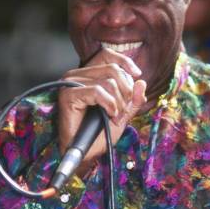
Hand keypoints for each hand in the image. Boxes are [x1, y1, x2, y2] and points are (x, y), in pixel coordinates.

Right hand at [59, 48, 145, 174]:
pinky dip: (109, 104)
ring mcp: (70, 84)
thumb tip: (141, 82)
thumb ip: (132, 98)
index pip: (107, 55)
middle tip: (123, 109)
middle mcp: (77, 75)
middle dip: (125, 90)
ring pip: (107, 81)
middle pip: (112, 69)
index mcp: (88, 75)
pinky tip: (109, 114)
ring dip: (118, 102)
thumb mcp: (122, 113)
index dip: (124, 62)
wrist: (86, 152)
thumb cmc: (99, 133)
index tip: (137, 74)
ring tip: (114, 116)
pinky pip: (97, 91)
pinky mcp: (68, 95)